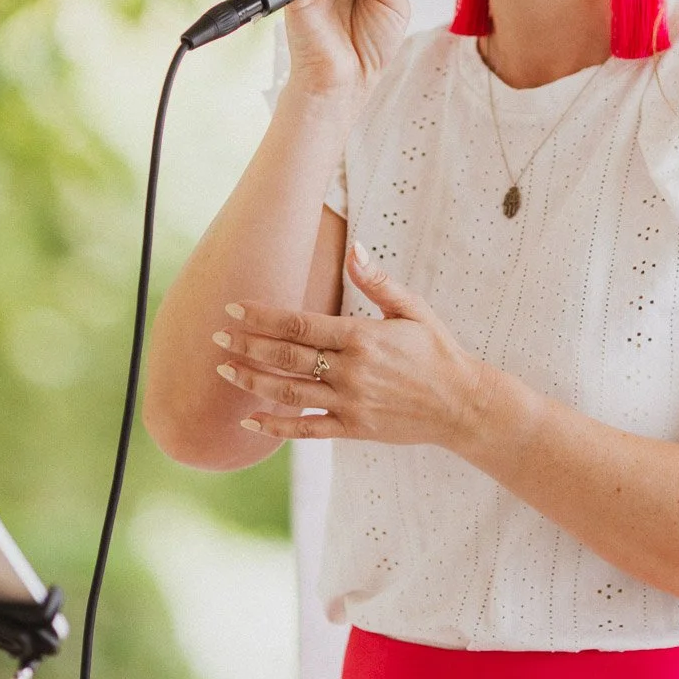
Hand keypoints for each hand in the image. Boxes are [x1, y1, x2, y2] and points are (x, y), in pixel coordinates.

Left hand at [212, 241, 489, 447]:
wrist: (462, 403)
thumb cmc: (437, 350)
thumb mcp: (412, 309)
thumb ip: (377, 281)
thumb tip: (354, 249)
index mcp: (362, 336)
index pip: (299, 324)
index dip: (262, 316)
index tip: (234, 309)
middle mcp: (351, 371)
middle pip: (286, 357)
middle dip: (246, 346)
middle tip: (216, 338)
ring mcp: (350, 403)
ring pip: (288, 393)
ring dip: (252, 381)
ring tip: (224, 371)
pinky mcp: (354, 429)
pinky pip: (306, 430)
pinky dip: (275, 427)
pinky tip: (250, 421)